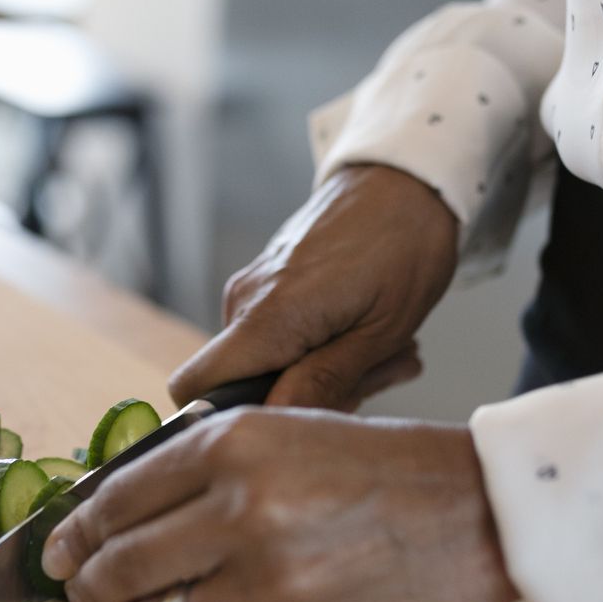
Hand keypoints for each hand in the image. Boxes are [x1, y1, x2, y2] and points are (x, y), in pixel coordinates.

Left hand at [39, 407, 516, 601]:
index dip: (74, 529)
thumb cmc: (380, 465)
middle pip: (121, 559)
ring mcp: (268, 576)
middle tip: (74, 590)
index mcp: (235, 442)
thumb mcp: (287, 432)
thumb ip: (207, 464)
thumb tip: (122, 508)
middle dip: (84, 582)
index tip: (57, 546)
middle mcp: (242, 506)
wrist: (475, 509)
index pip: (119, 495)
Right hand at [168, 164, 457, 410]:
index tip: (292, 423)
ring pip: (267, 363)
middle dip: (301, 399)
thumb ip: (322, 383)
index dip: (228, 419)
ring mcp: (254, 288)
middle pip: (239, 384)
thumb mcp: (379, 331)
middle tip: (370, 380)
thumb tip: (272, 423)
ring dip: (322, 374)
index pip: (194, 389)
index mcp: (267, 317)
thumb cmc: (404, 246)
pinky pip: (279, 336)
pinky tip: (368, 333)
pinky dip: (322, 348)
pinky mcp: (269, 282)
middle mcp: (244, 301)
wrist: (408, 178)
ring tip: (382, 351)